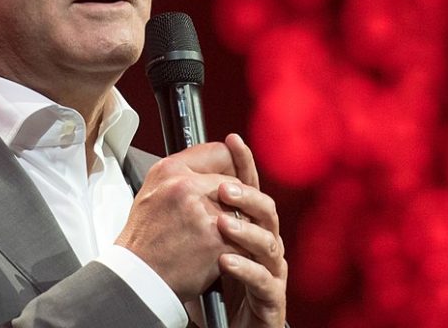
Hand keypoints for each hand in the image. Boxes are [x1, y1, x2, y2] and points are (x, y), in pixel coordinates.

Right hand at [114, 140, 246, 299]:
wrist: (139, 279)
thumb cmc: (144, 241)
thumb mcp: (152, 193)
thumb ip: (180, 175)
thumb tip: (210, 168)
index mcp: (169, 171)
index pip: (219, 152)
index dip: (226, 167)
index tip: (227, 179)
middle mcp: (186, 186)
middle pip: (234, 183)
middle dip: (231, 201)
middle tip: (217, 217)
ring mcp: (204, 212)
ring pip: (243, 209)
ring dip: (237, 224)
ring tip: (215, 236)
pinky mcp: (218, 239)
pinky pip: (244, 236)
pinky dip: (237, 247)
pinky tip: (219, 252)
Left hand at [216, 134, 287, 327]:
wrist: (227, 327)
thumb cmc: (216, 285)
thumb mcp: (203, 244)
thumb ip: (197, 213)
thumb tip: (177, 177)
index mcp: (249, 228)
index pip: (249, 188)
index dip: (243, 163)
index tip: (232, 139)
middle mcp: (265, 245)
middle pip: (266, 211)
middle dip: (245, 196)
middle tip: (223, 188)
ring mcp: (271, 271)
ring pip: (269, 243)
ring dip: (245, 230)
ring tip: (223, 223)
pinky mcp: (270, 299)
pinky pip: (264, 280)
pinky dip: (245, 269)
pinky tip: (226, 261)